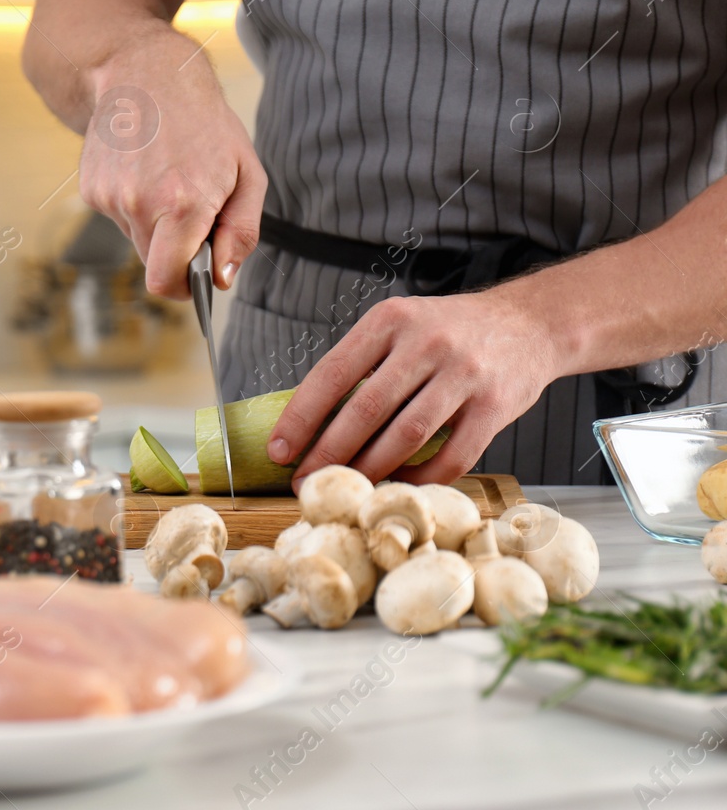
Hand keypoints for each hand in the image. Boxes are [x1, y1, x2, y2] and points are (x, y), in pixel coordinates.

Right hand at [78, 30, 265, 298]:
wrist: (146, 74)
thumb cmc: (205, 123)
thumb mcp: (247, 173)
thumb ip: (241, 233)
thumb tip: (221, 279)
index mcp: (183, 204)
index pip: (167, 281)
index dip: (184, 286)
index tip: (197, 273)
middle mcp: (140, 204)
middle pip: (152, 264)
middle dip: (173, 250)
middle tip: (190, 209)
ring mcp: (110, 196)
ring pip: (135, 238)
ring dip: (153, 222)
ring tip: (165, 177)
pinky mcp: (90, 189)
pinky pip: (118, 216)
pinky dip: (133, 203)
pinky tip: (142, 168)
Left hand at [267, 289, 563, 485]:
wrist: (530, 324)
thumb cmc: (450, 331)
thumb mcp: (400, 326)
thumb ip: (362, 363)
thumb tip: (309, 421)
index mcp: (390, 320)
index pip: (332, 373)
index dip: (301, 417)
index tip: (279, 451)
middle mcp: (426, 343)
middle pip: (365, 410)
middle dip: (328, 453)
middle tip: (304, 482)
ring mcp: (464, 374)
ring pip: (405, 436)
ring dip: (370, 469)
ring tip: (347, 489)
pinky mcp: (495, 406)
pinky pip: (453, 456)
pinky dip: (421, 477)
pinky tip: (400, 484)